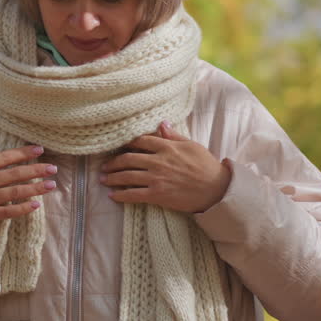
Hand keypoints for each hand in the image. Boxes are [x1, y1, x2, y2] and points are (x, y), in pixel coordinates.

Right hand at [0, 146, 57, 234]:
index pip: (6, 157)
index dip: (24, 153)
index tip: (40, 150)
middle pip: (16, 173)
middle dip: (37, 169)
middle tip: (53, 168)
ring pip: (16, 191)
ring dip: (36, 188)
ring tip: (51, 185)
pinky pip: (9, 211)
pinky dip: (23, 208)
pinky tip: (36, 205)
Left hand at [100, 121, 230, 212]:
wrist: (216, 189)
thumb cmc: (206, 166)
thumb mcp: (191, 145)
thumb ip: (173, 136)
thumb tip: (161, 124)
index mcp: (166, 147)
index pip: (139, 141)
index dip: (125, 144)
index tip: (117, 147)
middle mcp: (157, 161)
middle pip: (128, 158)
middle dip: (113, 162)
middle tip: (104, 165)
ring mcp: (156, 178)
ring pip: (127, 176)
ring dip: (112, 178)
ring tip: (103, 179)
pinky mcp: (157, 195)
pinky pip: (133, 195)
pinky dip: (120, 195)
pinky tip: (112, 196)